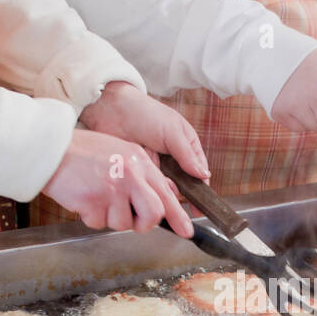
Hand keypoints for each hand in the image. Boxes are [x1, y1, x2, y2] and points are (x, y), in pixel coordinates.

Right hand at [43, 129, 193, 236]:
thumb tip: (159, 199)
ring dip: (109, 217)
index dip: (178, 216)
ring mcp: (113, 189)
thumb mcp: (120, 153)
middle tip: (132, 220)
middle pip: (153, 215)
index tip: (187, 231)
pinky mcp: (94, 202)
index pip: (166, 193)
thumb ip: (140, 175)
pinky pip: (99, 223)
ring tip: (96, 196)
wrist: (51, 150)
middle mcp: (130, 175)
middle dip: (144, 224)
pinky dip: (91, 216)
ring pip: (123, 223)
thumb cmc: (83, 153)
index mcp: (139, 162)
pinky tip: (84, 198)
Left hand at [79, 81, 209, 181]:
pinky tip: (143, 181)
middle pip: (182, 186)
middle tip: (171, 187)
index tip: (200, 205)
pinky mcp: (139, 174)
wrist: (112, 111)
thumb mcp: (172, 131)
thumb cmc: (146, 114)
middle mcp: (173, 161)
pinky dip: (147, 188)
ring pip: (165, 189)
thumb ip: (188, 155)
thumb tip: (204, 175)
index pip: (199, 174)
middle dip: (178, 190)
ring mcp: (156, 168)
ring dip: (162, 188)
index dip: (200, 190)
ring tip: (154, 179)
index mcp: (187, 148)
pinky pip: (148, 188)